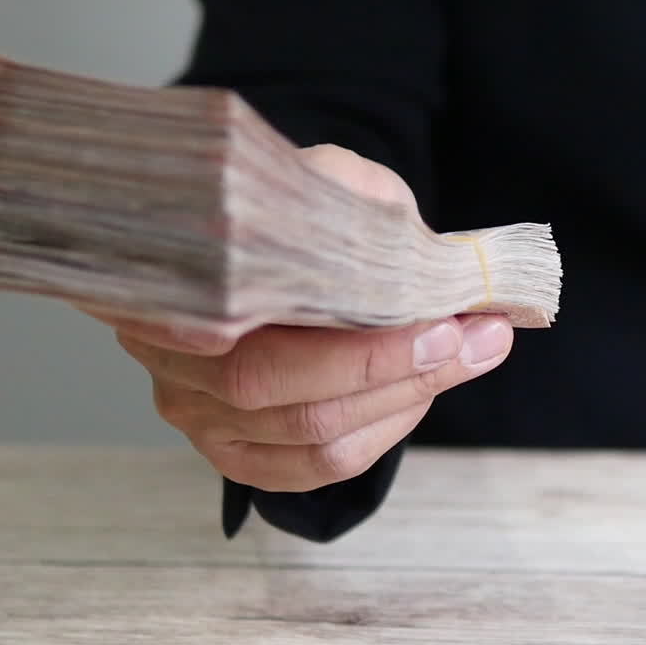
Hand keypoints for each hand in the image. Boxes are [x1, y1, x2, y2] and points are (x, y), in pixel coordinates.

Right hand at [78, 145, 512, 490]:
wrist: (269, 240)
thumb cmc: (299, 213)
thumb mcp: (327, 179)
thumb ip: (362, 204)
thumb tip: (432, 260)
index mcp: (178, 279)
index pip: (258, 326)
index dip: (355, 338)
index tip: (441, 318)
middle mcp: (171, 352)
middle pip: (280, 391)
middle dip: (394, 370)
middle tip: (474, 339)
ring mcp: (197, 411)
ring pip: (309, 434)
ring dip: (404, 399)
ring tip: (469, 354)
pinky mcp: (232, 451)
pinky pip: (317, 465)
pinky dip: (381, 433)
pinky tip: (418, 392)